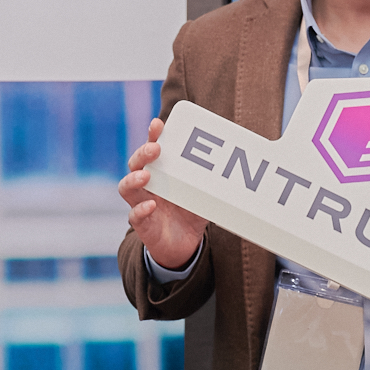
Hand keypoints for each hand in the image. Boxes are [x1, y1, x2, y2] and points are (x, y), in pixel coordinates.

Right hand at [118, 118, 209, 271]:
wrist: (184, 246)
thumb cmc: (191, 212)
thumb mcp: (203, 193)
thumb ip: (212, 180)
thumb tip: (241, 163)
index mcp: (161, 172)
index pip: (153, 149)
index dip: (153, 135)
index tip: (158, 124)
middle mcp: (148, 185)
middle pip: (136, 163)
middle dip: (143, 153)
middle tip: (156, 149)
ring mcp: (142, 203)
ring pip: (127, 188)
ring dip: (134, 179)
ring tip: (146, 175)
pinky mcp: (143, 225)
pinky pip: (135, 216)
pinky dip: (141, 210)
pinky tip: (151, 206)